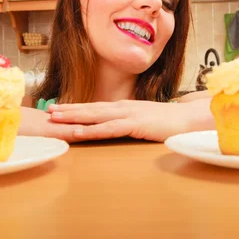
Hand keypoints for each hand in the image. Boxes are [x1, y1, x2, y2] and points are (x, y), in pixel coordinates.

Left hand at [47, 99, 212, 142]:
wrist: (190, 119)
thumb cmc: (170, 122)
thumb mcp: (145, 121)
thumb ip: (131, 123)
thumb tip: (119, 128)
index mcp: (124, 107)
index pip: (95, 107)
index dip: (76, 108)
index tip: (58, 109)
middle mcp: (123, 107)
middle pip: (90, 108)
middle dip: (68, 110)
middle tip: (48, 112)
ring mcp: (128, 114)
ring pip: (95, 116)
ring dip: (73, 117)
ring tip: (55, 119)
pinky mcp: (135, 124)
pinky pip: (109, 128)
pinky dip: (91, 130)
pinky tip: (78, 132)